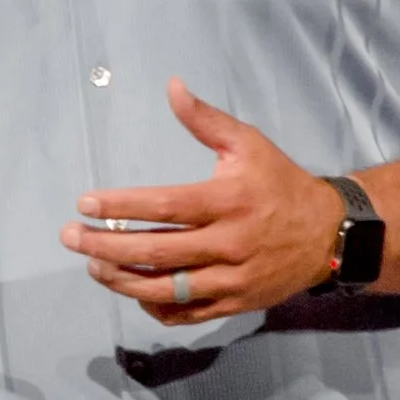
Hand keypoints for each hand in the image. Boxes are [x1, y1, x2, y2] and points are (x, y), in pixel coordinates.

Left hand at [61, 78, 349, 324]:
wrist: (328, 236)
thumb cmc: (280, 184)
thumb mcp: (249, 144)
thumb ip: (205, 120)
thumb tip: (171, 87)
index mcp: (229, 202)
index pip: (166, 207)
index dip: (122, 206)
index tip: (85, 203)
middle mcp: (229, 245)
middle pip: (157, 252)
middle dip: (107, 246)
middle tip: (71, 237)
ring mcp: (231, 280)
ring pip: (166, 288)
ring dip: (122, 279)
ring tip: (93, 264)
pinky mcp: (234, 304)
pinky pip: (184, 313)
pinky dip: (153, 304)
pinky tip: (130, 287)